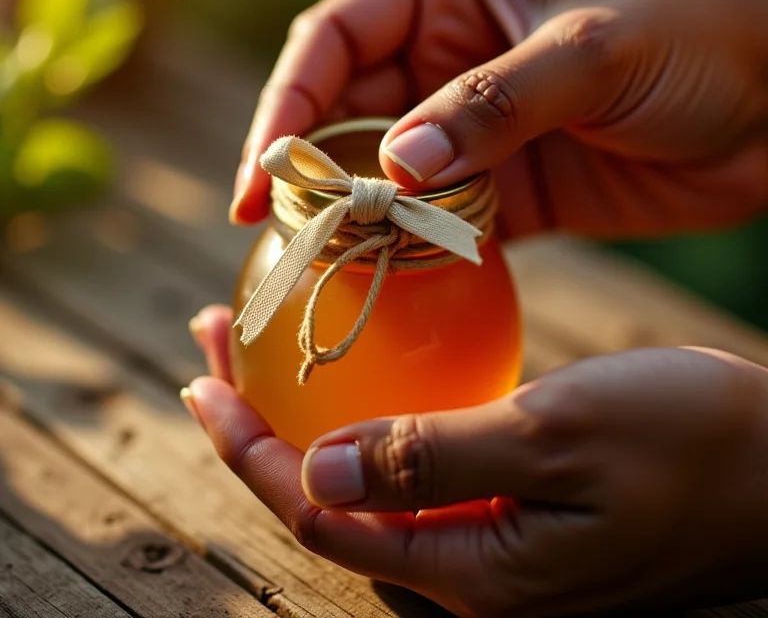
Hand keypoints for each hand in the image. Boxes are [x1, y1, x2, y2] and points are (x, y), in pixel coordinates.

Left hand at [185, 306, 767, 616]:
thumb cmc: (690, 442)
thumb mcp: (558, 438)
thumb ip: (435, 463)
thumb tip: (319, 474)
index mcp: (472, 570)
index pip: (319, 514)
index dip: (251, 449)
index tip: (203, 379)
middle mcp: (468, 567)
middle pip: (327, 500)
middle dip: (260, 426)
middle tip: (216, 348)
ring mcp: (491, 540)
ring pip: (365, 482)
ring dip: (308, 415)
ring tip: (263, 351)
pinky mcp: (513, 505)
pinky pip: (414, 468)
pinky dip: (369, 418)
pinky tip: (360, 374)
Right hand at [231, 0, 767, 237]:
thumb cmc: (690, 43)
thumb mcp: (590, 53)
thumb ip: (492, 106)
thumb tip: (394, 168)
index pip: (332, 39)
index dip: (284, 104)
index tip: (259, 175)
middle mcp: (441, 54)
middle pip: (340, 112)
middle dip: (304, 170)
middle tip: (274, 233)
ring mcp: (464, 126)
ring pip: (378, 174)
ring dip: (351, 218)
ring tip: (317, 265)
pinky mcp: (495, 185)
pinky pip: (431, 220)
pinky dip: (405, 251)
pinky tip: (382, 281)